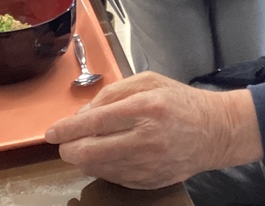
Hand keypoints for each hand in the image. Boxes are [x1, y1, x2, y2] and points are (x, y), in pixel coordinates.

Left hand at [45, 72, 262, 188]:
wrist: (214, 132)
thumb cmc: (179, 102)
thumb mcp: (149, 81)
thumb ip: (113, 92)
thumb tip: (83, 113)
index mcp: (145, 107)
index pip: (93, 121)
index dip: (66, 129)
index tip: (50, 133)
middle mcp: (145, 138)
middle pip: (88, 151)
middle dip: (69, 148)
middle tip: (66, 141)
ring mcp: (147, 164)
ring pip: (96, 169)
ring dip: (84, 158)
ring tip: (89, 146)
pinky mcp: (149, 182)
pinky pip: (112, 178)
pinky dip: (102, 168)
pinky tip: (110, 155)